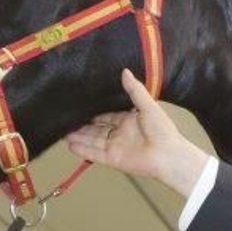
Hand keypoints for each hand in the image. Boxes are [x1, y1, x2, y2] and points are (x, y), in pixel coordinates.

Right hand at [65, 68, 208, 197]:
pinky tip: (69, 145)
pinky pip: (95, 154)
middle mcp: (120, 134)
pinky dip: (83, 151)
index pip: (107, 115)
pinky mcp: (113, 160)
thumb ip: (135, 90)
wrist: (169, 156)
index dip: (94, 111)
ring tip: (62, 131)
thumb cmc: (162, 130)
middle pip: (96, 129)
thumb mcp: (148, 106)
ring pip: (92, 141)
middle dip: (82, 125)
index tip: (80, 105)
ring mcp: (116, 148)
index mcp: (128, 121)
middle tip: (65, 118)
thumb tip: (125, 70)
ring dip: (78, 137)